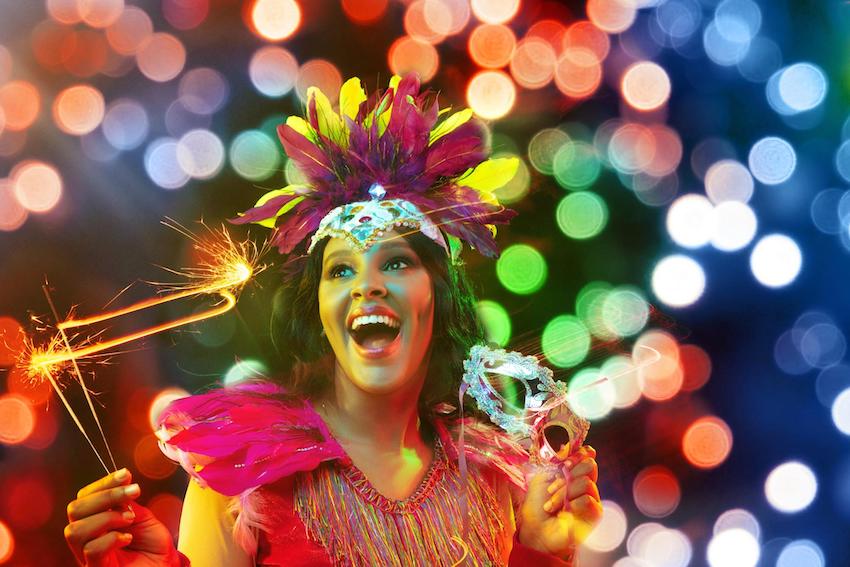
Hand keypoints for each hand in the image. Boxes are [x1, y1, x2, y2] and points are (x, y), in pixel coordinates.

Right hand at [64, 468, 180, 565]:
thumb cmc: (154, 546)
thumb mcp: (142, 517)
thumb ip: (127, 502)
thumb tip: (121, 479)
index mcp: (95, 521)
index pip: (85, 497)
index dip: (104, 483)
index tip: (127, 474)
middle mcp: (87, 538)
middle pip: (75, 509)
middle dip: (105, 496)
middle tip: (134, 493)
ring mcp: (89, 556)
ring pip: (76, 530)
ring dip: (107, 517)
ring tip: (130, 519)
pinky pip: (91, 550)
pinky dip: (111, 539)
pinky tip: (128, 539)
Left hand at [517, 445, 601, 558]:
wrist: (535, 530)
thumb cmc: (536, 505)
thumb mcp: (542, 476)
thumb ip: (556, 460)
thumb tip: (568, 444)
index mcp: (574, 473)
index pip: (587, 454)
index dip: (577, 454)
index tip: (564, 462)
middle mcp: (585, 483)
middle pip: (590, 464)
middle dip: (567, 474)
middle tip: (553, 486)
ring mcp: (592, 498)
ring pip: (586, 482)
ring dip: (563, 493)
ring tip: (553, 505)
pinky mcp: (595, 514)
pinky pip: (588, 499)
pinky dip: (573, 505)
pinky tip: (566, 513)